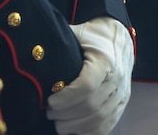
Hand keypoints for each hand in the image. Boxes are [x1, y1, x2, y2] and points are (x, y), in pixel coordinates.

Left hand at [46, 17, 133, 134]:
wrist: (119, 36)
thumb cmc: (94, 35)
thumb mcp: (78, 32)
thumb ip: (59, 41)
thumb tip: (34, 50)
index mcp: (106, 59)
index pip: (86, 86)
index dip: (65, 98)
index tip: (50, 100)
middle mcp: (117, 77)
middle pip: (90, 107)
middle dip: (65, 115)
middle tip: (50, 112)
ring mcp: (122, 93)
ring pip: (98, 120)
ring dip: (75, 127)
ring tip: (59, 122)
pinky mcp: (123, 103)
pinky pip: (107, 126)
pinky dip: (88, 132)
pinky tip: (74, 130)